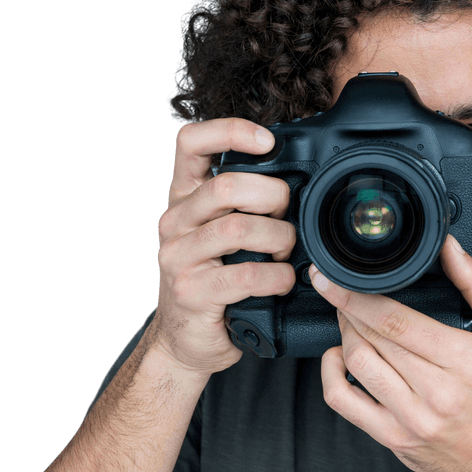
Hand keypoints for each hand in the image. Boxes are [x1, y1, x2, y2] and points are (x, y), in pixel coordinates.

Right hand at [149, 118, 296, 377]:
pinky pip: (246, 274)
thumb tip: (297, 183)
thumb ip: (243, 207)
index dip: (230, 131)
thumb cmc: (214, 284)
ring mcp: (179, 257)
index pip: (191, 142)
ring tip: (288, 253)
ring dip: (278, 239)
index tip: (268, 142)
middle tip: (289, 217)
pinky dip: (277, 277)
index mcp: (183, 199)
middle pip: (227, 185)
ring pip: (238, 229)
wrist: (187, 341)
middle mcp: (175, 222)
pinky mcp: (192, 292)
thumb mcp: (222, 237)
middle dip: (273, 197)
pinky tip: (284, 281)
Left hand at [310, 234, 471, 471]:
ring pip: (357, 364)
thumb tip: (449, 248)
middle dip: (348, 309)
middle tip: (344, 294)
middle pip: (372, 338)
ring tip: (349, 320)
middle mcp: (438, 392)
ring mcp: (412, 418)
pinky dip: (330, 374)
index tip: (334, 278)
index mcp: (466, 360)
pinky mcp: (393, 438)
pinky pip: (343, 402)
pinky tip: (337, 357)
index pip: (397, 321)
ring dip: (343, 335)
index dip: (357, 296)